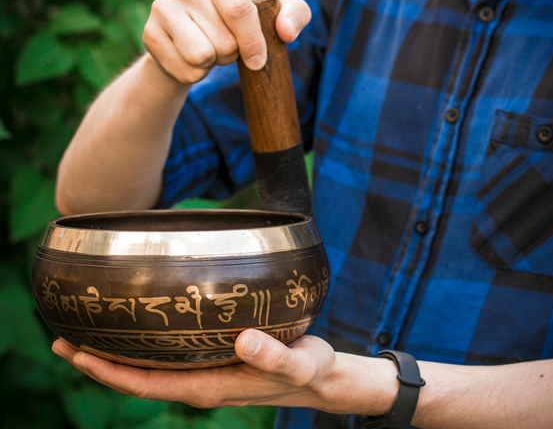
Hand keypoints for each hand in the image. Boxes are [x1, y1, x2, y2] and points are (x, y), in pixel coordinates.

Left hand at [51, 329, 397, 414]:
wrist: (324, 380)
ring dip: (118, 356)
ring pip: (152, 370)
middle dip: (100, 363)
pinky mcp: (216, 363)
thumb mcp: (299, 362)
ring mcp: (207, 375)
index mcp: (211, 387)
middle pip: (140, 379)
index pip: (149, 384)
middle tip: (62, 339)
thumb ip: (274, 356)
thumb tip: (242, 340)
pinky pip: (169, 360)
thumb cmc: (311, 370)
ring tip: (89, 334)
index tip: (76, 354)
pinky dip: (145, 348)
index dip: (110, 372)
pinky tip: (142, 330)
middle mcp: (202, 384)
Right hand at [143, 0, 311, 84]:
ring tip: (211, 50)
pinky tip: (192, 59)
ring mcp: (162, 7)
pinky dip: (195, 74)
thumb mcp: (271, 17)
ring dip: (213, 64)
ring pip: (202, 56)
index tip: (259, 62)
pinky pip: (186, 71)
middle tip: (227, 45)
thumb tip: (285, 31)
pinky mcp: (149, 34)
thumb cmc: (238, 26)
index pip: (238, 10)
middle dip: (232, 54)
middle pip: (223, 40)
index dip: (253, 42)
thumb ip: (294, 16)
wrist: (194, 43)